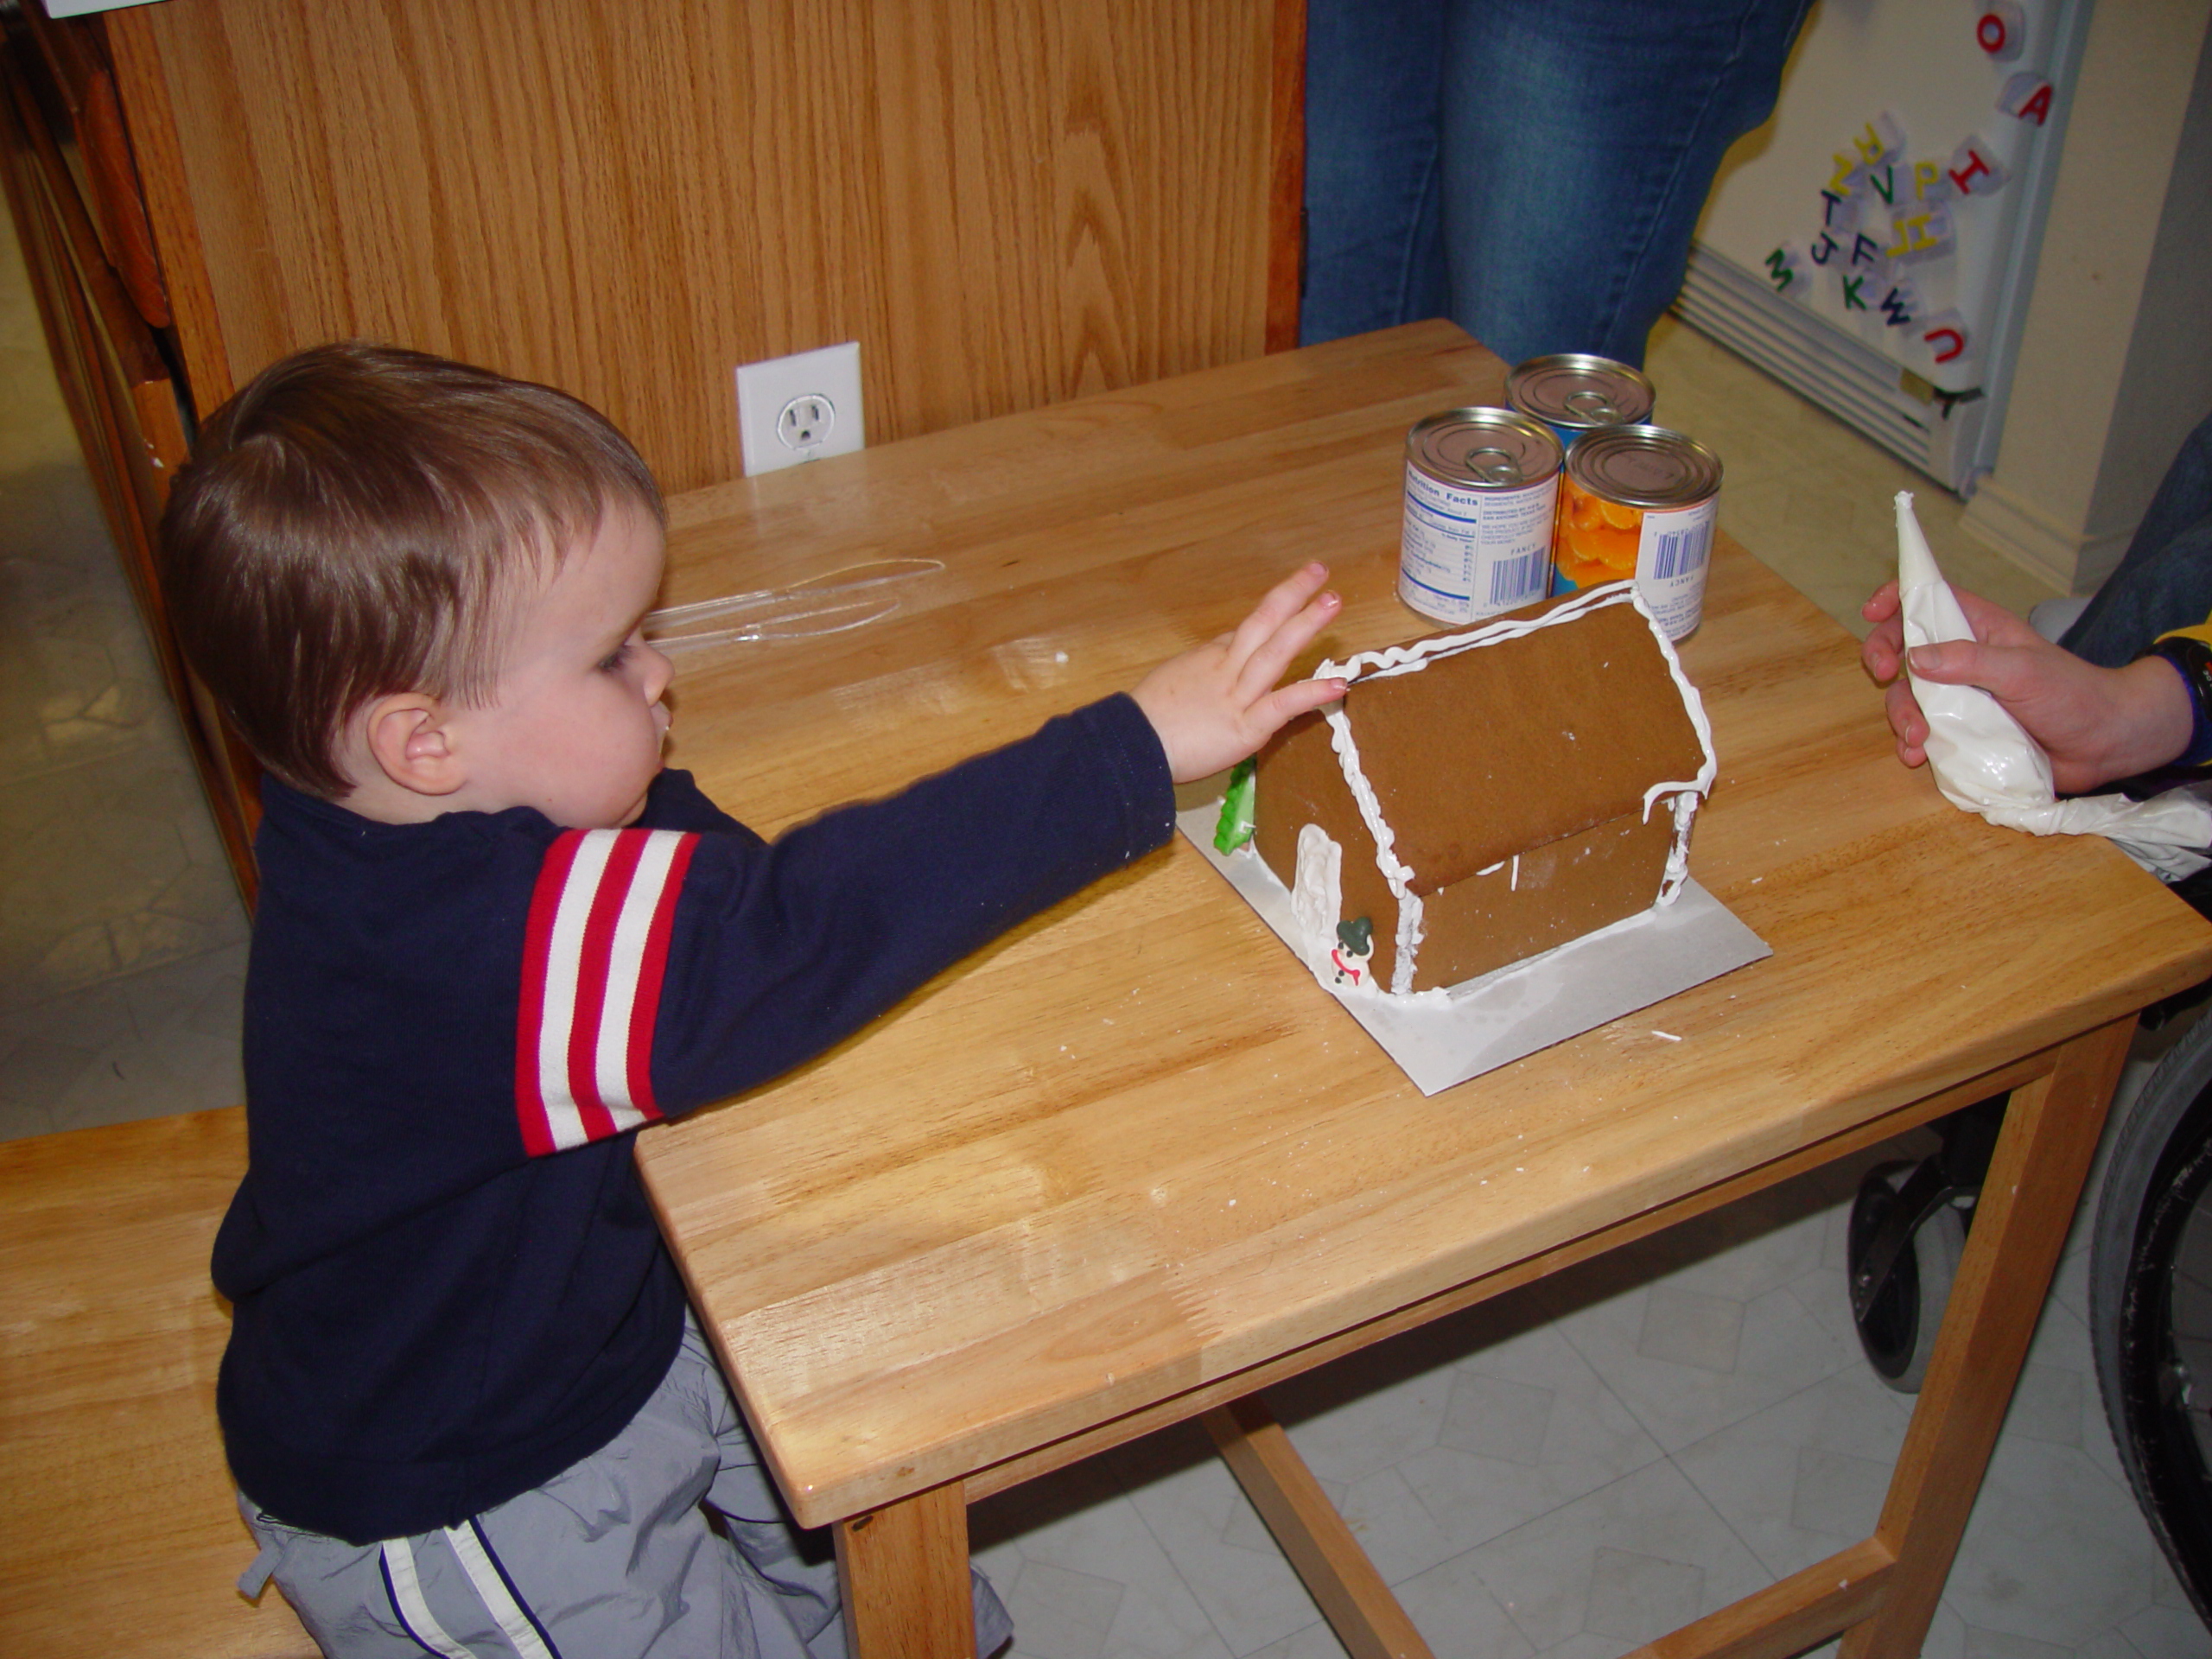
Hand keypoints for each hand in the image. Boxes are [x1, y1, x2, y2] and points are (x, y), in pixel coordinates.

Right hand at [1132, 563, 1347, 782]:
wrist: (1129, 746)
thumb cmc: (1143, 723)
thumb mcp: (1168, 684)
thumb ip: (1194, 675)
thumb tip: (1209, 669)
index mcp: (1206, 660)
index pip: (1243, 634)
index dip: (1272, 617)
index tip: (1290, 603)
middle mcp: (1225, 669)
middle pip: (1262, 623)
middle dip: (1292, 594)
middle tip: (1320, 571)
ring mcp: (1237, 696)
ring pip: (1275, 652)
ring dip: (1305, 624)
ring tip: (1333, 601)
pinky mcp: (1245, 727)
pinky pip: (1282, 705)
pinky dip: (1312, 693)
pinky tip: (1339, 684)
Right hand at [1861, 580, 2191, 791]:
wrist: (2105, 744)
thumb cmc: (2074, 695)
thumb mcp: (2024, 671)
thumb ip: (1971, 661)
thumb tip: (1915, 657)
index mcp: (1979, 630)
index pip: (1929, 600)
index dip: (1897, 598)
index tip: (1872, 612)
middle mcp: (1963, 660)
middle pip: (1904, 648)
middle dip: (1884, 659)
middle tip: (1883, 674)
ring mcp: (1960, 698)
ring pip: (1908, 697)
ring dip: (1901, 716)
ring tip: (1916, 739)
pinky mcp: (1962, 732)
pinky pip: (1921, 733)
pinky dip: (1911, 744)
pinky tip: (1916, 756)